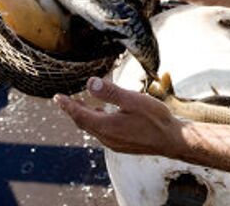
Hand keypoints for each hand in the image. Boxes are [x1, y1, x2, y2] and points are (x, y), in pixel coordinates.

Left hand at [55, 77, 186, 156]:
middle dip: (73, 110)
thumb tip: (90, 83)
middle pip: (84, 123)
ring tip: (80, 105)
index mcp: (106, 126)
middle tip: (64, 100)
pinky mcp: (123, 145)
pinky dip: (96, 122)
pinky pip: (103, 133)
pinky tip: (103, 116)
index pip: (80, 115)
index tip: (57, 97)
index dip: (67, 105)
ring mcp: (115, 143)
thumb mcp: (133, 100)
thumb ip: (110, 92)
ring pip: (93, 129)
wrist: (173, 140)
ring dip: (85, 116)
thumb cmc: (156, 118)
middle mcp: (107, 138)